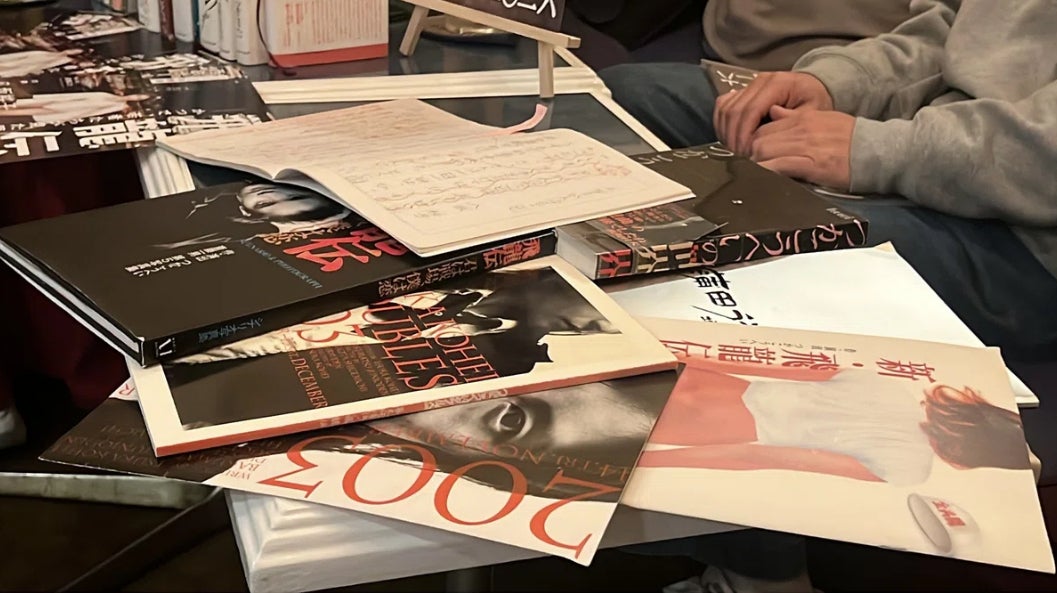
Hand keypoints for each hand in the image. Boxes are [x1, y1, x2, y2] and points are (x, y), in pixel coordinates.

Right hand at [714, 71, 833, 154]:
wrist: (813, 87)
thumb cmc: (815, 102)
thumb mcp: (813, 113)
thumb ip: (791, 122)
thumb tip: (763, 137)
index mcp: (777, 84)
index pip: (750, 110)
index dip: (744, 135)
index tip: (747, 156)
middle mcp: (759, 80)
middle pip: (734, 111)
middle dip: (733, 138)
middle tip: (740, 158)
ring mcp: (748, 84)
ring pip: (725, 109)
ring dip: (726, 133)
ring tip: (735, 151)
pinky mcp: (741, 91)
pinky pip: (722, 107)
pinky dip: (722, 124)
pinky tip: (730, 139)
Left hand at [750, 106, 854, 190]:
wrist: (878, 150)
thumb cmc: (852, 139)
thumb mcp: (823, 119)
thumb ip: (795, 117)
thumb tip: (773, 111)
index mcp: (803, 117)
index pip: (764, 127)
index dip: (754, 143)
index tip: (753, 156)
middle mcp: (800, 129)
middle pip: (758, 140)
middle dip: (751, 156)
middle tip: (751, 169)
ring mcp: (805, 146)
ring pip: (763, 152)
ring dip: (756, 165)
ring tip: (757, 176)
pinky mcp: (811, 164)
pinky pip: (778, 166)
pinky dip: (767, 174)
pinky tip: (765, 180)